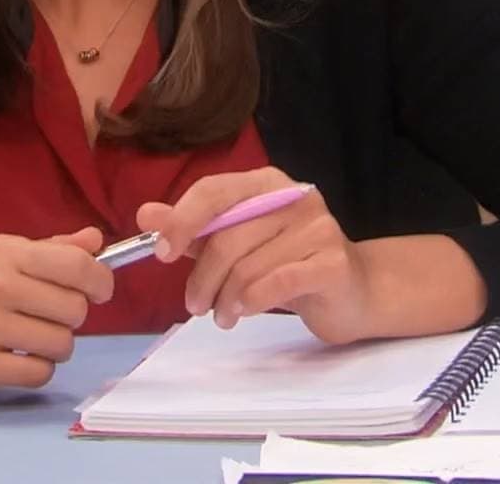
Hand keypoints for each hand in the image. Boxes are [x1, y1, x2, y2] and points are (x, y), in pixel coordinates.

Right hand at [0, 227, 112, 391]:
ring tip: (27, 338)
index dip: (99, 281)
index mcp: (2, 252)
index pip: (78, 266)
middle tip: (44, 315)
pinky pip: (38, 375)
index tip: (98, 290)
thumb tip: (95, 241)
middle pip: (74, 310)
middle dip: (69, 316)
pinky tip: (14, 359)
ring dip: (52, 346)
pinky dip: (35, 370)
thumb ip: (49, 249)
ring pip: (61, 344)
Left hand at [135, 168, 375, 344]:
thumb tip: (146, 215)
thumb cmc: (287, 264)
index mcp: (266, 182)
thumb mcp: (236, 243)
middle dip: (202, 277)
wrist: (353, 292)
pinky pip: (276, 284)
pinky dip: (251, 303)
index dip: (182, 220)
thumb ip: (194, 229)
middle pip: (227, 235)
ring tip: (222, 315)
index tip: (160, 253)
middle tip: (194, 305)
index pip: (214, 191)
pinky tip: (244, 313)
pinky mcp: (333, 262)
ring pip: (248, 266)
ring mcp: (318, 227)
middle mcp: (294, 195)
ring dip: (225, 299)